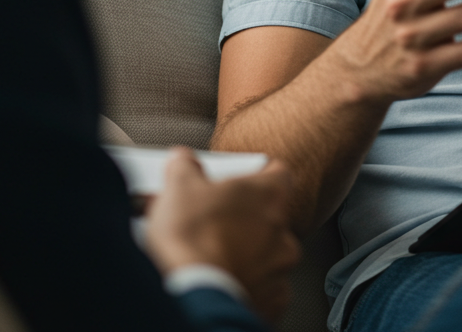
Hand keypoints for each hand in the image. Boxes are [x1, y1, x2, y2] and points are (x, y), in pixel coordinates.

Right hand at [145, 148, 300, 320]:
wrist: (191, 295)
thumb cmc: (191, 238)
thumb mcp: (179, 186)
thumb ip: (185, 166)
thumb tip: (182, 161)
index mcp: (269, 194)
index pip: (278, 173)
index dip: (259, 174)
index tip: (242, 178)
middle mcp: (283, 229)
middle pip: (270, 216)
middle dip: (244, 219)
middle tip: (214, 222)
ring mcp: (279, 267)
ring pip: (268, 254)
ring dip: (247, 254)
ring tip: (214, 257)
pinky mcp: (271, 300)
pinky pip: (264, 289)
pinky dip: (247, 286)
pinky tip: (223, 282)